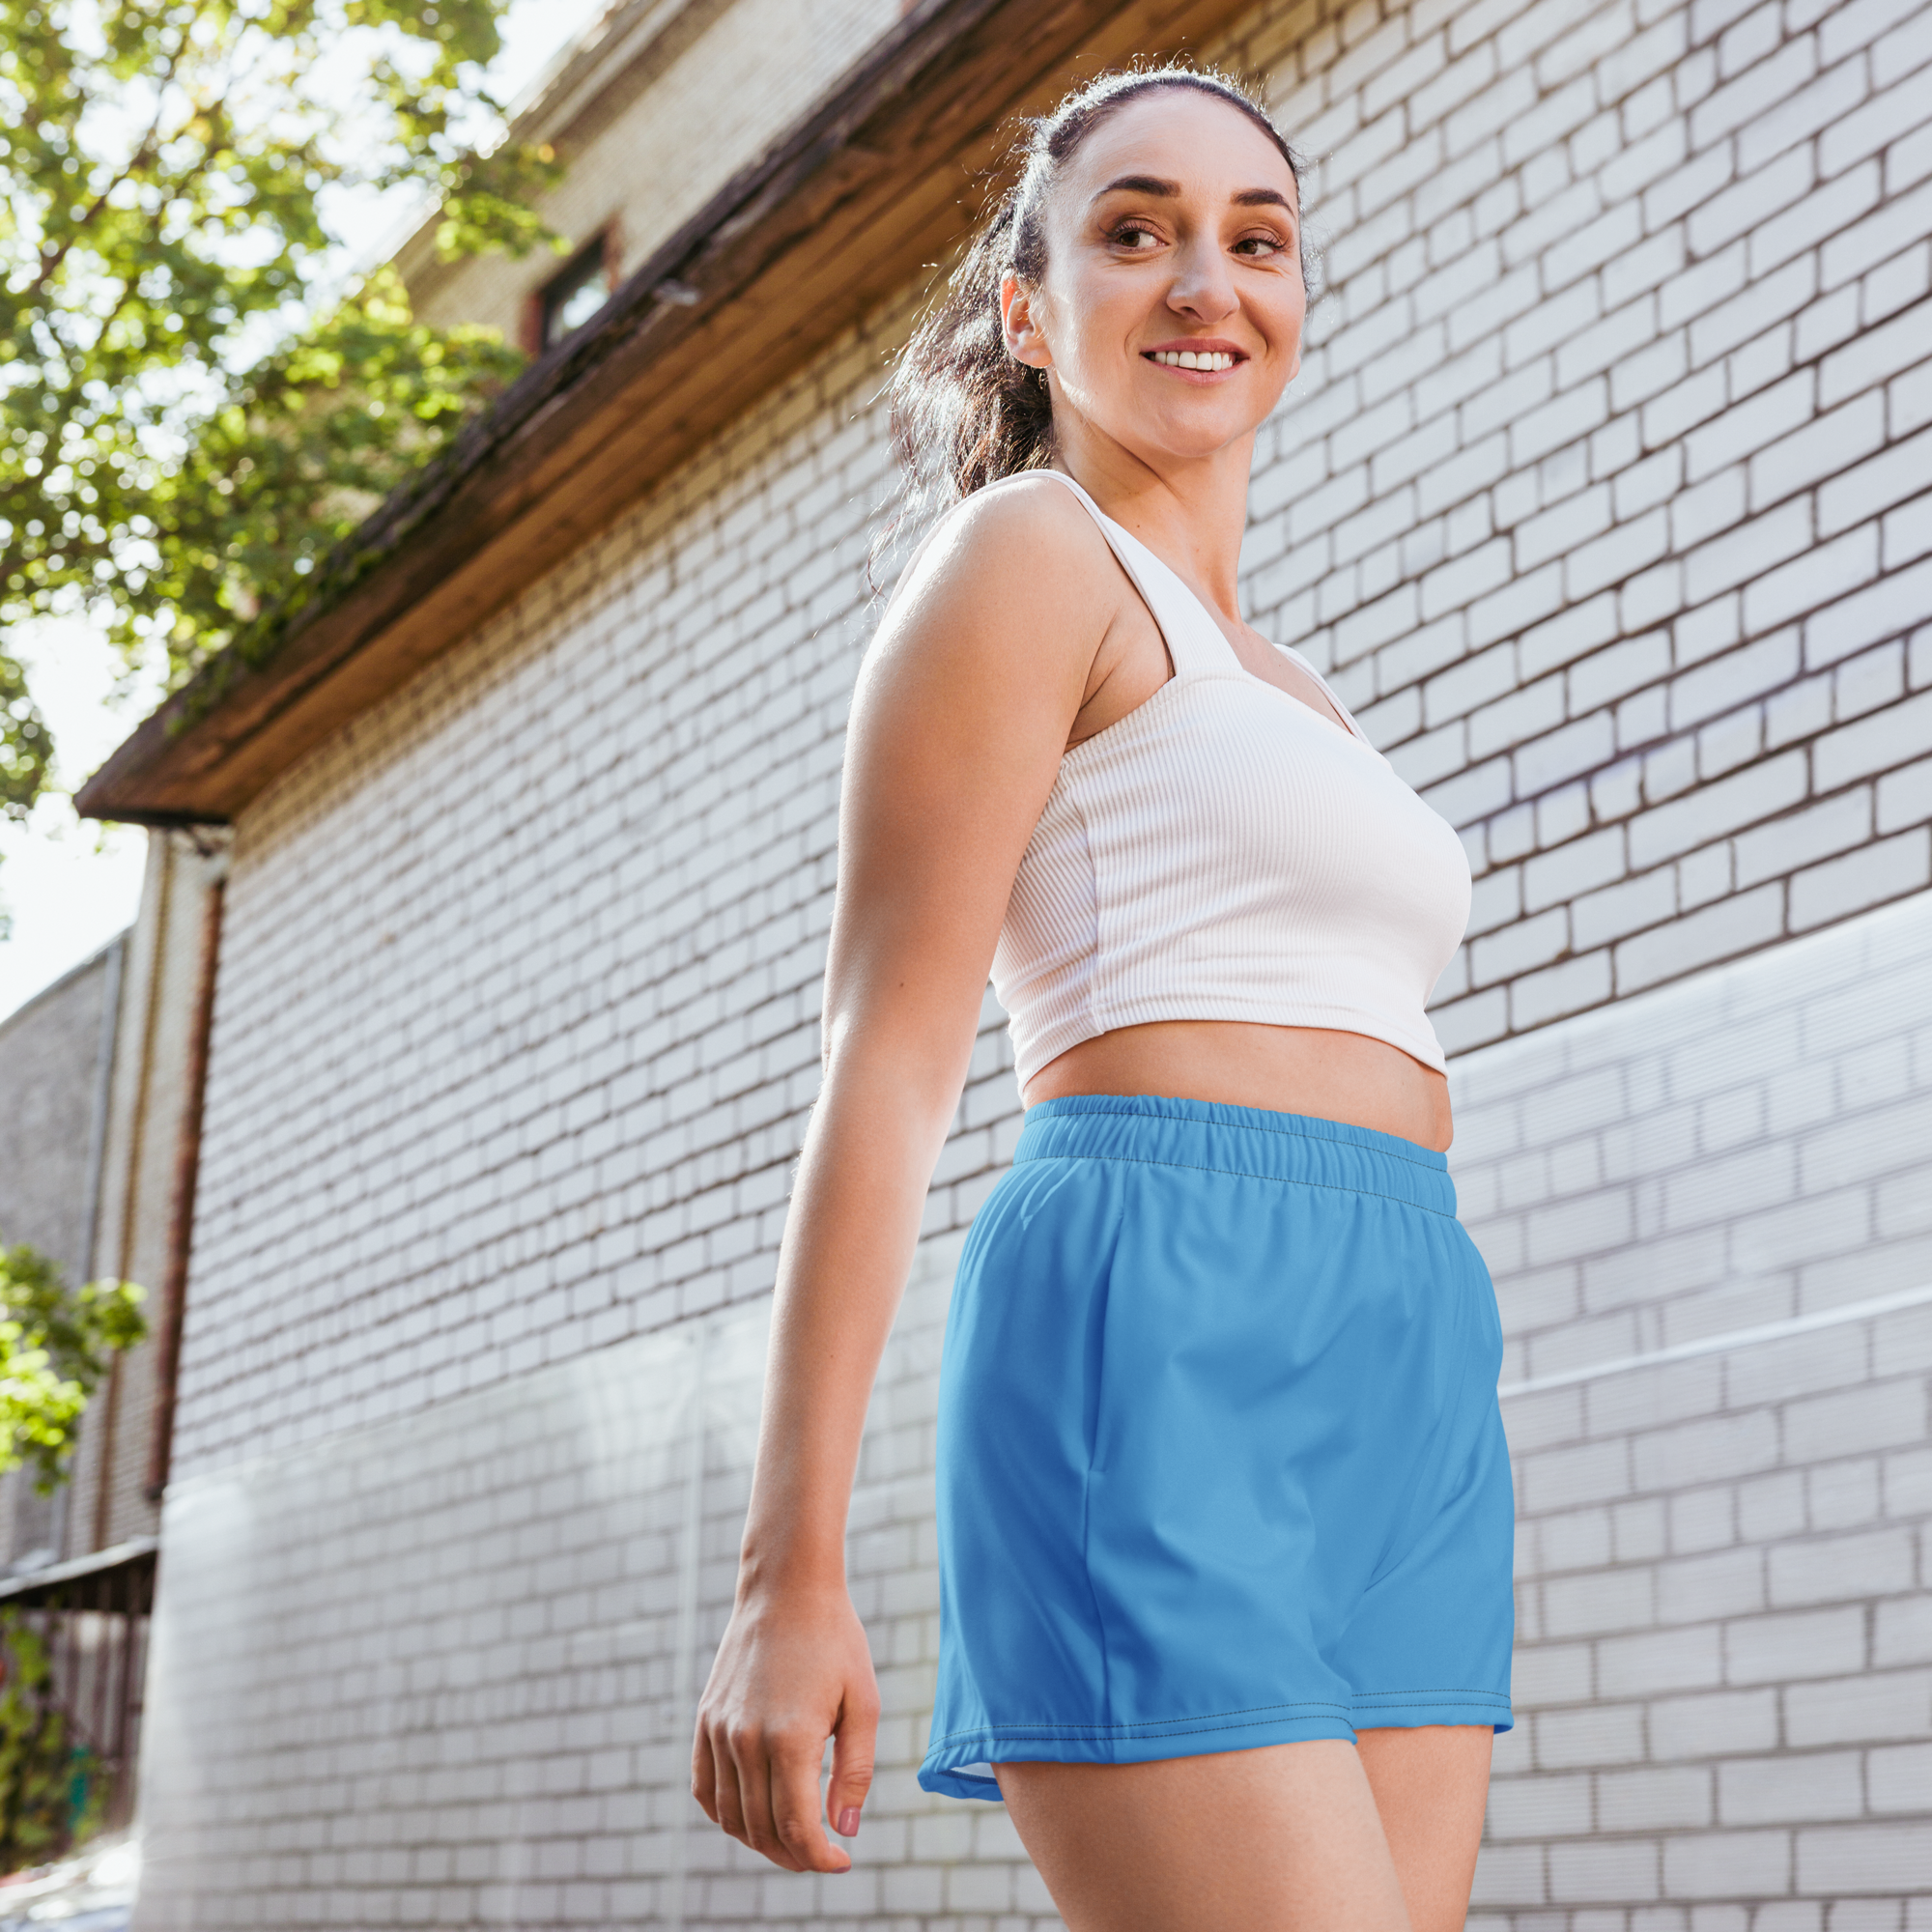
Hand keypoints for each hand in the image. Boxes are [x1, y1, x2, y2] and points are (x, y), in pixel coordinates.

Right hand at [692, 1582, 879, 1872]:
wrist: (787, 1588)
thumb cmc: (835, 1641)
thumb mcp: (863, 1702)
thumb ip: (855, 1771)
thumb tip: (844, 1830)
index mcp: (790, 1738)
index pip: (796, 1827)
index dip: (818, 1857)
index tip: (841, 1861)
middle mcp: (746, 1740)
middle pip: (763, 1829)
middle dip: (794, 1855)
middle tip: (821, 1854)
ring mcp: (719, 1730)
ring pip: (731, 1816)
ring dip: (760, 1841)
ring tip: (792, 1839)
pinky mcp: (705, 1719)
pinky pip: (704, 1788)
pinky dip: (724, 1815)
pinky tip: (750, 1816)